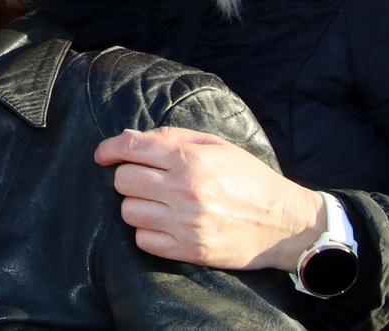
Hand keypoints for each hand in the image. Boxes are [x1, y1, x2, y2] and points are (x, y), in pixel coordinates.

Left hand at [94, 127, 325, 271]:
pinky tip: (163, 224)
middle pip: (123, 180)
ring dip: (137, 205)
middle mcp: (184, 190)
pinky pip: (143, 240)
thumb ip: (170, 138)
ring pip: (129, 211)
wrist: (285, 223)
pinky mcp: (190, 250)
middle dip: (127, 177)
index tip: (103, 155)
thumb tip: (127, 139)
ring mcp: (186, 223)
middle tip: (144, 180)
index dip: (109, 149)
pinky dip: (147, 232)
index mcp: (190, 159)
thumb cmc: (248, 179)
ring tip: (157, 203)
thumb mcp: (215, 146)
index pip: (131, 147)